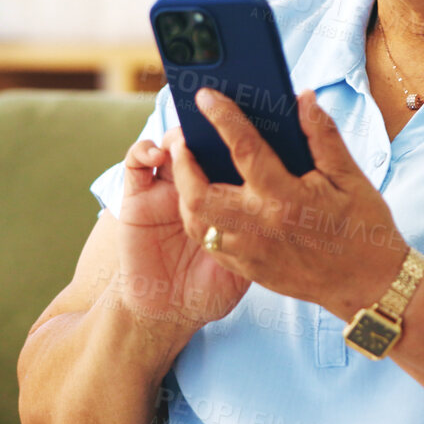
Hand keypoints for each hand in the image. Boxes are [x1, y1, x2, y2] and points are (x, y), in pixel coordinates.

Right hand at [111, 128, 250, 334]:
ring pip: (171, 145)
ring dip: (180, 133)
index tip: (255, 109)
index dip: (241, 132)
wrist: (167, 315)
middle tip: (221, 108)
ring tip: (191, 134)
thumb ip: (261, 228)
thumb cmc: (210, 290)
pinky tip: (158, 153)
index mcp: (224, 196)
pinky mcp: (135, 198)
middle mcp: (195, 186)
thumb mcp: (248, 261)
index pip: (232, 154)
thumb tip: (288, 186)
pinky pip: (136, 163)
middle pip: (203, 143)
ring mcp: (164, 189)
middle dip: (210, 123)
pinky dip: (145, 150)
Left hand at [168, 87, 407, 318]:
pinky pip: (210, 245)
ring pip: (196, 223)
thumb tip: (303, 99)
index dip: (222, 117)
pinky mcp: (250, 271)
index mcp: (287, 198)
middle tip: (182, 142)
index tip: (205, 96)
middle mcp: (261, 227)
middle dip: (182, 164)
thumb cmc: (364, 228)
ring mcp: (251, 253)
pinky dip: (200, 221)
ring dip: (185, 194)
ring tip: (188, 171)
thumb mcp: (350, 176)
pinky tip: (207, 203)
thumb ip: (322, 135)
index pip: (244, 149)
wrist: (370, 286)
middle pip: (198, 194)